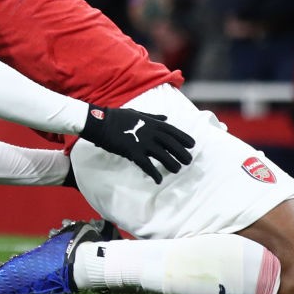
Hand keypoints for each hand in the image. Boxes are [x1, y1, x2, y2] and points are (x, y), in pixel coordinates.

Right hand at [80, 105, 194, 183]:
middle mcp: (150, 132)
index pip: (172, 130)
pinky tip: (158, 180)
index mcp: (152, 123)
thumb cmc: (119, 117)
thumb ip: (153, 117)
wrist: (101, 122)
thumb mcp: (139, 114)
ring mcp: (142, 142)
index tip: (192, 145)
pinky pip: (146, 165)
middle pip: (170, 144)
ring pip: (162, 155)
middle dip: (181, 152)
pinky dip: (153, 173)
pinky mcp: (132, 152)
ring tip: (177, 170)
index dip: (183, 138)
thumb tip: (166, 118)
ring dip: (171, 163)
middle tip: (188, 161)